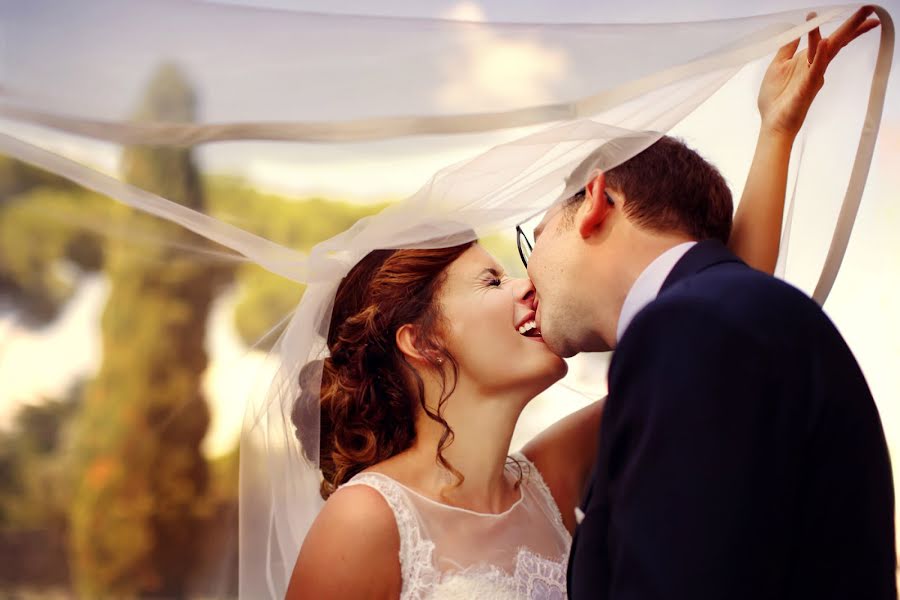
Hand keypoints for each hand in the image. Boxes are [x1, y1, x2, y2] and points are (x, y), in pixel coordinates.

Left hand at [757, 6, 879, 138]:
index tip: (863, 12)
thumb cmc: (775, 99)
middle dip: (853, 26)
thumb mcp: (778, 66)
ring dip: (843, 33)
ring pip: (830, 51)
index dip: (846, 27)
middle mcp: (815, 66)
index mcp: (808, 60)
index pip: (831, 39)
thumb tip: (795, 31)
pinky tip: (825, 42)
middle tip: (869, 10)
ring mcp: (813, 76)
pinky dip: (820, 55)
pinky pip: (815, 69)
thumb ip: (787, 48)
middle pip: (837, 42)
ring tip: (858, 17)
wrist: (773, 123)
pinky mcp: (807, 87)